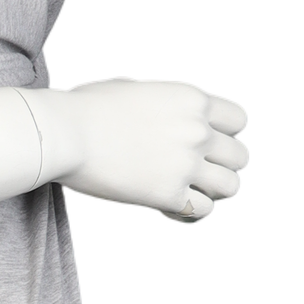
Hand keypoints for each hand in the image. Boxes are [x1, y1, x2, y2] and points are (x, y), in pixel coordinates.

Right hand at [25, 80, 248, 221]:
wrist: (63, 133)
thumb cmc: (84, 110)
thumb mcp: (132, 91)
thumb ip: (159, 105)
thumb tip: (158, 118)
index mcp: (191, 100)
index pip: (239, 121)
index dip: (223, 135)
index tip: (200, 144)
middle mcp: (197, 131)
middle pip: (240, 157)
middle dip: (219, 166)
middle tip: (193, 173)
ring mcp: (185, 164)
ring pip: (230, 186)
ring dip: (211, 192)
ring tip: (186, 192)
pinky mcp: (168, 194)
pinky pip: (201, 211)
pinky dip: (188, 212)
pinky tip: (166, 208)